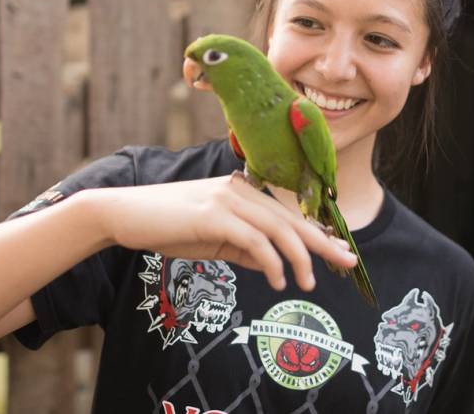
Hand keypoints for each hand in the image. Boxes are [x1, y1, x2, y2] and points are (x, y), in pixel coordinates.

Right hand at [86, 175, 356, 291]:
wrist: (125, 214)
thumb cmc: (168, 227)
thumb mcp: (214, 240)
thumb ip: (245, 249)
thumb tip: (275, 266)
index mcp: (244, 192)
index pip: (288, 215)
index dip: (316, 233)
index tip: (340, 251)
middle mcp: (241, 190)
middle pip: (291, 219)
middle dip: (323, 242)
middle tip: (348, 262)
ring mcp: (227, 199)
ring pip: (278, 228)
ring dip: (299, 257)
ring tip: (310, 283)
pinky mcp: (213, 214)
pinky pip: (253, 240)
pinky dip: (270, 261)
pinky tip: (278, 280)